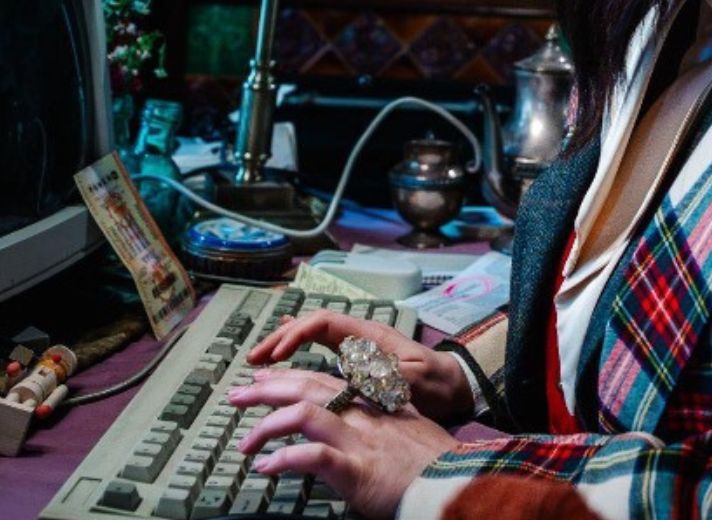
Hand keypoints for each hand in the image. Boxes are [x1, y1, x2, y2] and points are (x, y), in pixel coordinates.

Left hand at [229, 369, 457, 518]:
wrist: (456, 484)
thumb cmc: (435, 466)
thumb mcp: (408, 433)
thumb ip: (382, 426)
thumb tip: (362, 430)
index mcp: (373, 405)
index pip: (324, 379)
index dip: (290, 376)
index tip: (265, 377)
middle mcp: (363, 415)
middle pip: (307, 386)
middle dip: (267, 388)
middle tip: (237, 395)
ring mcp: (360, 439)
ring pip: (304, 413)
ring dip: (267, 426)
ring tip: (244, 443)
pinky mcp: (357, 469)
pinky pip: (312, 456)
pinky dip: (285, 459)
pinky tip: (266, 467)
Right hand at [246, 310, 475, 422]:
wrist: (457, 387)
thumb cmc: (437, 384)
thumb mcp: (410, 380)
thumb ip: (380, 373)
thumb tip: (345, 368)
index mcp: (369, 335)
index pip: (322, 322)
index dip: (295, 334)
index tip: (277, 355)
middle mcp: (359, 335)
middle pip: (311, 325)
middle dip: (280, 338)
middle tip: (254, 359)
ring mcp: (358, 346)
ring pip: (313, 335)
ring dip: (285, 345)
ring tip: (260, 361)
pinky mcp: (359, 361)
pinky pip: (322, 348)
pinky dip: (300, 351)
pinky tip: (284, 358)